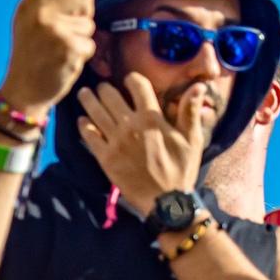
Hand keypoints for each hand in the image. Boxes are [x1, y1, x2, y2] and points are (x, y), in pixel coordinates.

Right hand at [0, 0, 95, 112]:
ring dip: (81, 39)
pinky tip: (65, 61)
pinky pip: (90, 44)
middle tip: (66, 33)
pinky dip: (82, 55)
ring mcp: (54, 31)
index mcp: (30, 4)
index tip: (64, 13)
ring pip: (89, 24)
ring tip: (61, 50)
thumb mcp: (31, 20)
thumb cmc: (31, 54)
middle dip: (82, 15)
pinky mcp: (68, 48)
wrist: (23, 90)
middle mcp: (40, 13)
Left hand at [74, 74, 204, 218]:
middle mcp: (130, 126)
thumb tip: (197, 86)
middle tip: (101, 86)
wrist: (164, 200)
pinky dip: (84, 125)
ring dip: (88, 100)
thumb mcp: (192, 140)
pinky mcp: (104, 157)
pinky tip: (82, 119)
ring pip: (95, 113)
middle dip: (104, 88)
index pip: (138, 87)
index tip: (128, 78)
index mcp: (152, 119)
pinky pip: (89, 136)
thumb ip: (190, 111)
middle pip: (110, 97)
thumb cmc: (181, 169)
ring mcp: (114, 141)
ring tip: (85, 93)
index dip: (132, 79)